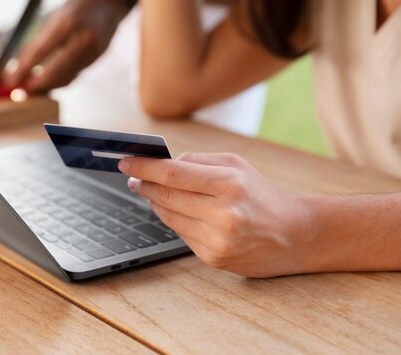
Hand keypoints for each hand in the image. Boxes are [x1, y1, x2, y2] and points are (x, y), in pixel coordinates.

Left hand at [4, 0, 128, 92]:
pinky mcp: (96, 60)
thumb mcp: (53, 16)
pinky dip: (58, 81)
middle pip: (55, 72)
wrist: (108, 3)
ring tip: (30, 87)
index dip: (22, 70)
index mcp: (67, 23)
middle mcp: (83, 40)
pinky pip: (73, 76)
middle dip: (35, 85)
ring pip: (65, 78)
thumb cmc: (75, 7)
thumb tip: (16, 66)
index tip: (9, 81)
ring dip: (46, 86)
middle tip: (20, 90)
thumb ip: (36, 41)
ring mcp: (93, 53)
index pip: (40, 53)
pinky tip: (47, 82)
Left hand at [118, 152, 314, 277]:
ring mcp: (217, 240)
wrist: (294, 235)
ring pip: (169, 217)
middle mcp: (224, 215)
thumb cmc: (261, 194)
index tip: (126, 162)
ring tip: (149, 190)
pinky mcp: (213, 258)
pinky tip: (174, 210)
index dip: (145, 167)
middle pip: (166, 197)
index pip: (174, 174)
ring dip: (154, 202)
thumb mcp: (236, 165)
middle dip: (144, 184)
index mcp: (230, 184)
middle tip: (133, 176)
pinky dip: (173, 220)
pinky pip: (180, 234)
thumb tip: (162, 164)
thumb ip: (197, 161)